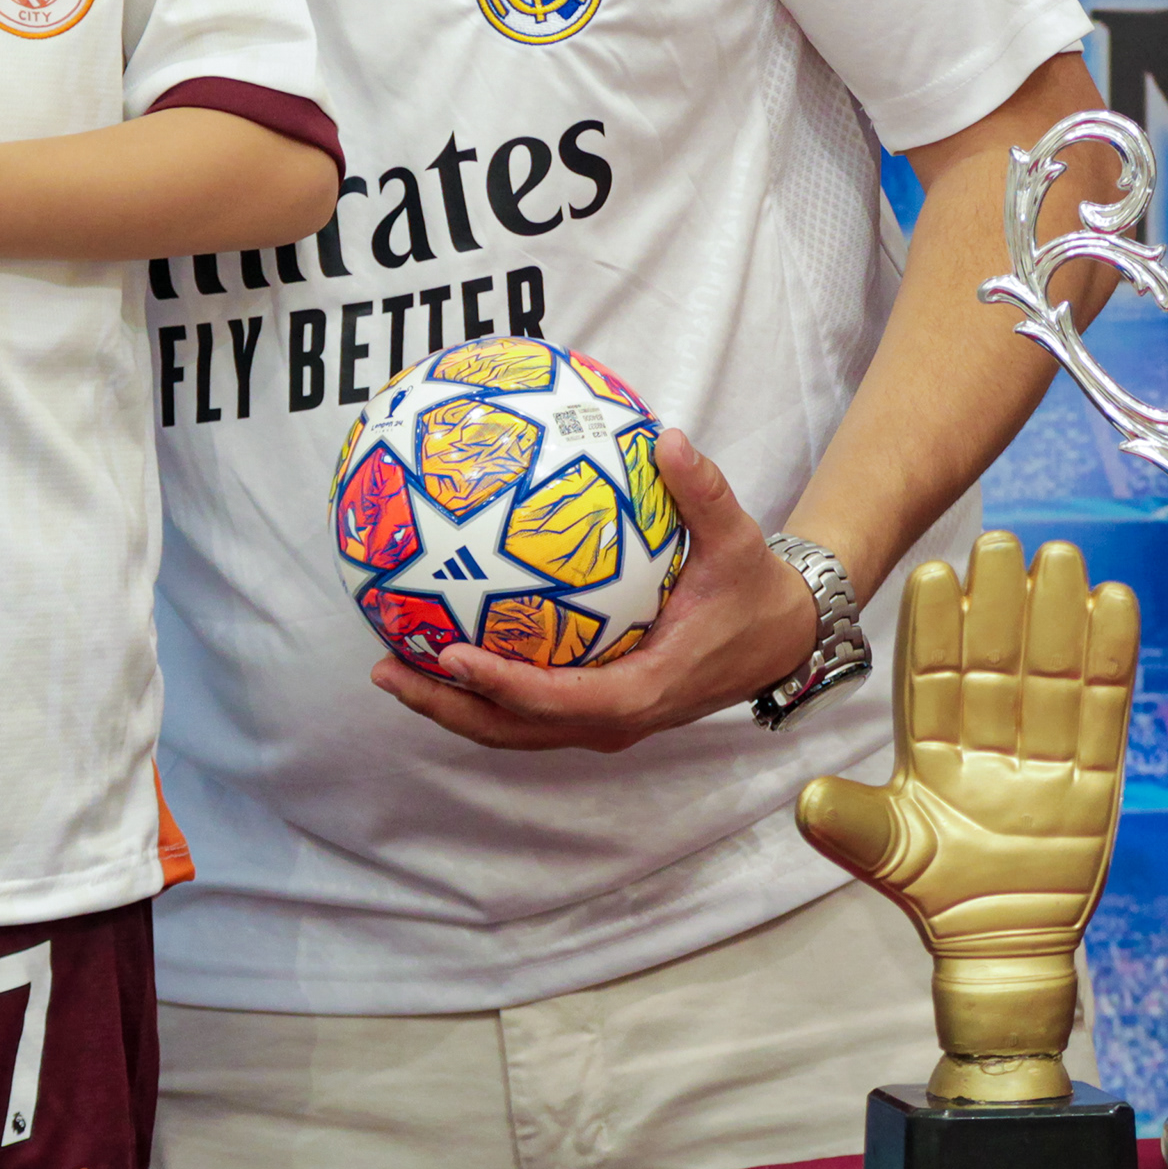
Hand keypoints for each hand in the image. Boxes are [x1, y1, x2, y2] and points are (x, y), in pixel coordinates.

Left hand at [371, 431, 822, 752]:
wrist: (781, 638)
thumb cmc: (753, 591)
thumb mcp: (738, 541)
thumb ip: (705, 493)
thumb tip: (668, 438)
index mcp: (645, 690)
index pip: (561, 700)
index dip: (503, 685)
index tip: (451, 654)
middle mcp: (616, 720)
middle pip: (516, 729)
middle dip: (448, 708)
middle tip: (386, 670)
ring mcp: (602, 721)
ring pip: (513, 728)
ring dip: (452, 705)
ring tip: (391, 665)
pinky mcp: (596, 710)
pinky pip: (526, 708)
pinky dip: (480, 690)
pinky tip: (438, 645)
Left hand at [795, 531, 1136, 1101]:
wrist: (1000, 947)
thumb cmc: (937, 895)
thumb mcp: (890, 857)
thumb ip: (852, 825)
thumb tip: (808, 799)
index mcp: (932, 747)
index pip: (933, 676)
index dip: (935, 627)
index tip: (934, 573)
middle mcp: (988, 737)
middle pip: (995, 659)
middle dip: (998, 603)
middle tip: (1002, 539)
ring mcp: (1043, 753)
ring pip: (1049, 672)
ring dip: (1055, 615)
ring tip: (1058, 555)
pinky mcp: (1094, 777)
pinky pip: (1102, 710)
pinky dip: (1110, 658)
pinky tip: (1112, 603)